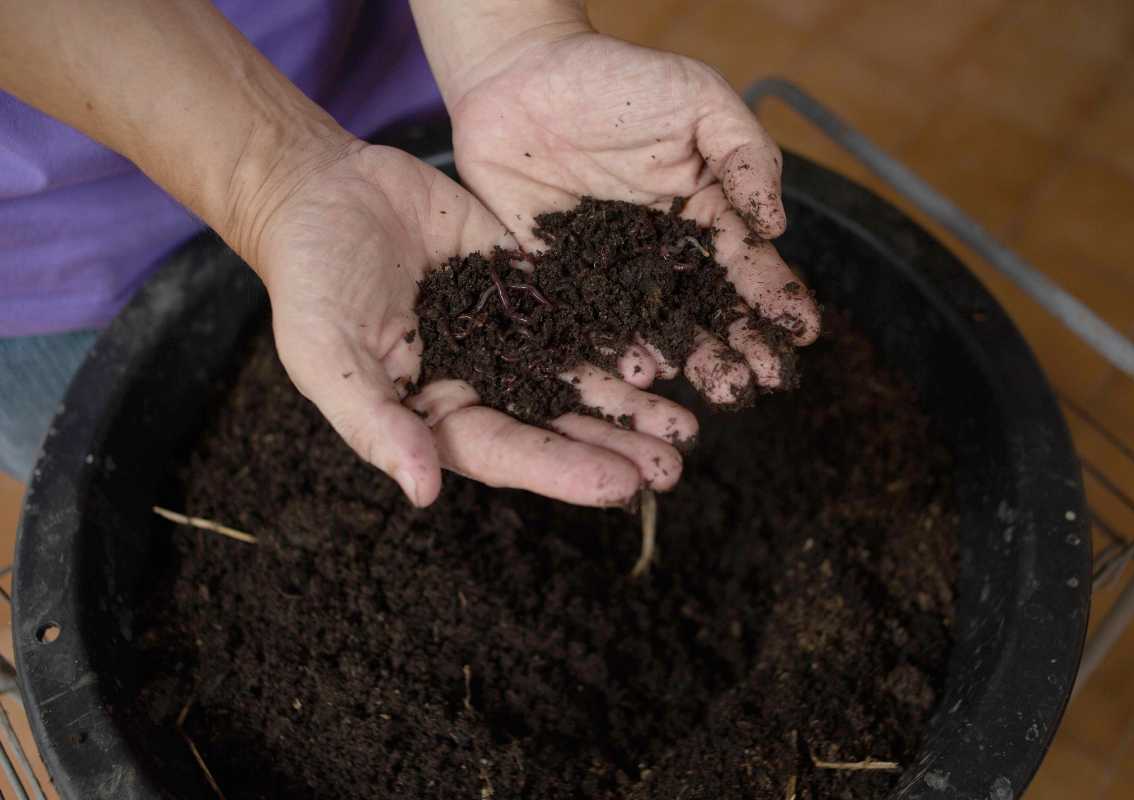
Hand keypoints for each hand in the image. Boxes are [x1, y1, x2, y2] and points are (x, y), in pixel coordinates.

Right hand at [249, 142, 695, 507]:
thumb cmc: (312, 278)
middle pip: (558, 422)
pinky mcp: (528, 283)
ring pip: (579, 373)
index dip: (563, 470)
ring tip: (685, 423)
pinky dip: (619, 330)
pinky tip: (664, 348)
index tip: (620, 486)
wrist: (326, 190)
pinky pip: (581, 311)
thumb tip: (424, 491)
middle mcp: (482, 381)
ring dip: (629, 400)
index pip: (507, 451)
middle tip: (674, 466)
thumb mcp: (327, 354)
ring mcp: (510, 333)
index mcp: (436, 412)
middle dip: (614, 445)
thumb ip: (375, 421)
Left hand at [445, 31, 821, 402]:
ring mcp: (612, 274)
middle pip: (707, 310)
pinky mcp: (560, 282)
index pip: (747, 263)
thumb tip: (776, 225)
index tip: (803, 332)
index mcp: (705, 214)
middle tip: (762, 381)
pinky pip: (590, 324)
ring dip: (690, 361)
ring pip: (656, 327)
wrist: (519, 76)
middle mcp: (663, 255)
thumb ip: (744, 155)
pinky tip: (642, 372)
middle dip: (740, 346)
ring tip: (719, 389)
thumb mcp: (698, 98)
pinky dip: (615, 350)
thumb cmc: (617, 79)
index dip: (776, 297)